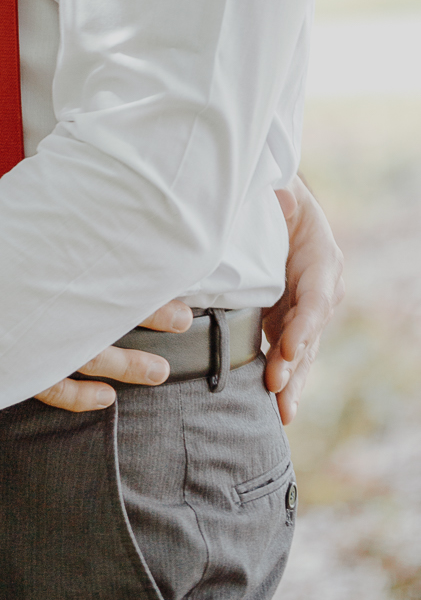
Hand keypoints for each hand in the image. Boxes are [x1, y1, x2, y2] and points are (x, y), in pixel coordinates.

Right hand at [0, 184, 184, 413]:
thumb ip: (23, 202)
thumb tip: (62, 181)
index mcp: (34, 263)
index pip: (97, 272)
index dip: (135, 278)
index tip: (167, 274)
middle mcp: (32, 306)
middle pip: (99, 312)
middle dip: (143, 314)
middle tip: (180, 317)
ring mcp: (20, 338)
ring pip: (81, 356)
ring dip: (122, 363)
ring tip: (158, 371)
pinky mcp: (4, 361)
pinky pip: (44, 385)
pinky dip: (74, 394)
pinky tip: (102, 399)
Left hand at [262, 174, 344, 424]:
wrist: (280, 202)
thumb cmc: (277, 191)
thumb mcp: (280, 187)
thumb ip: (281, 193)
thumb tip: (282, 198)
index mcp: (322, 259)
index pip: (316, 298)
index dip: (303, 325)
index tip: (286, 347)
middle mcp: (322, 289)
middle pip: (310, 333)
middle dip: (295, 364)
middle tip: (277, 390)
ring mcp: (307, 309)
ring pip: (304, 351)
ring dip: (292, 381)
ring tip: (282, 412)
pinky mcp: (290, 319)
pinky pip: (291, 353)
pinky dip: (285, 378)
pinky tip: (278, 406)